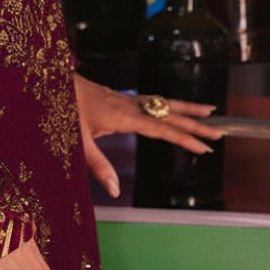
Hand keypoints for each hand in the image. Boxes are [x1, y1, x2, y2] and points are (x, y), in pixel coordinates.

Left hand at [73, 73, 219, 197]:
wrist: (51, 79)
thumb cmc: (63, 107)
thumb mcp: (77, 140)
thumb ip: (97, 164)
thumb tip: (115, 189)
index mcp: (123, 116)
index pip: (162, 129)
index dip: (184, 138)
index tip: (204, 147)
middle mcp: (128, 104)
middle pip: (169, 112)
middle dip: (195, 122)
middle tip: (219, 130)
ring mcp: (123, 98)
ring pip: (162, 102)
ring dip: (185, 107)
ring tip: (206, 110)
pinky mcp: (117, 96)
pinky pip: (150, 100)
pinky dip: (166, 104)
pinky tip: (168, 107)